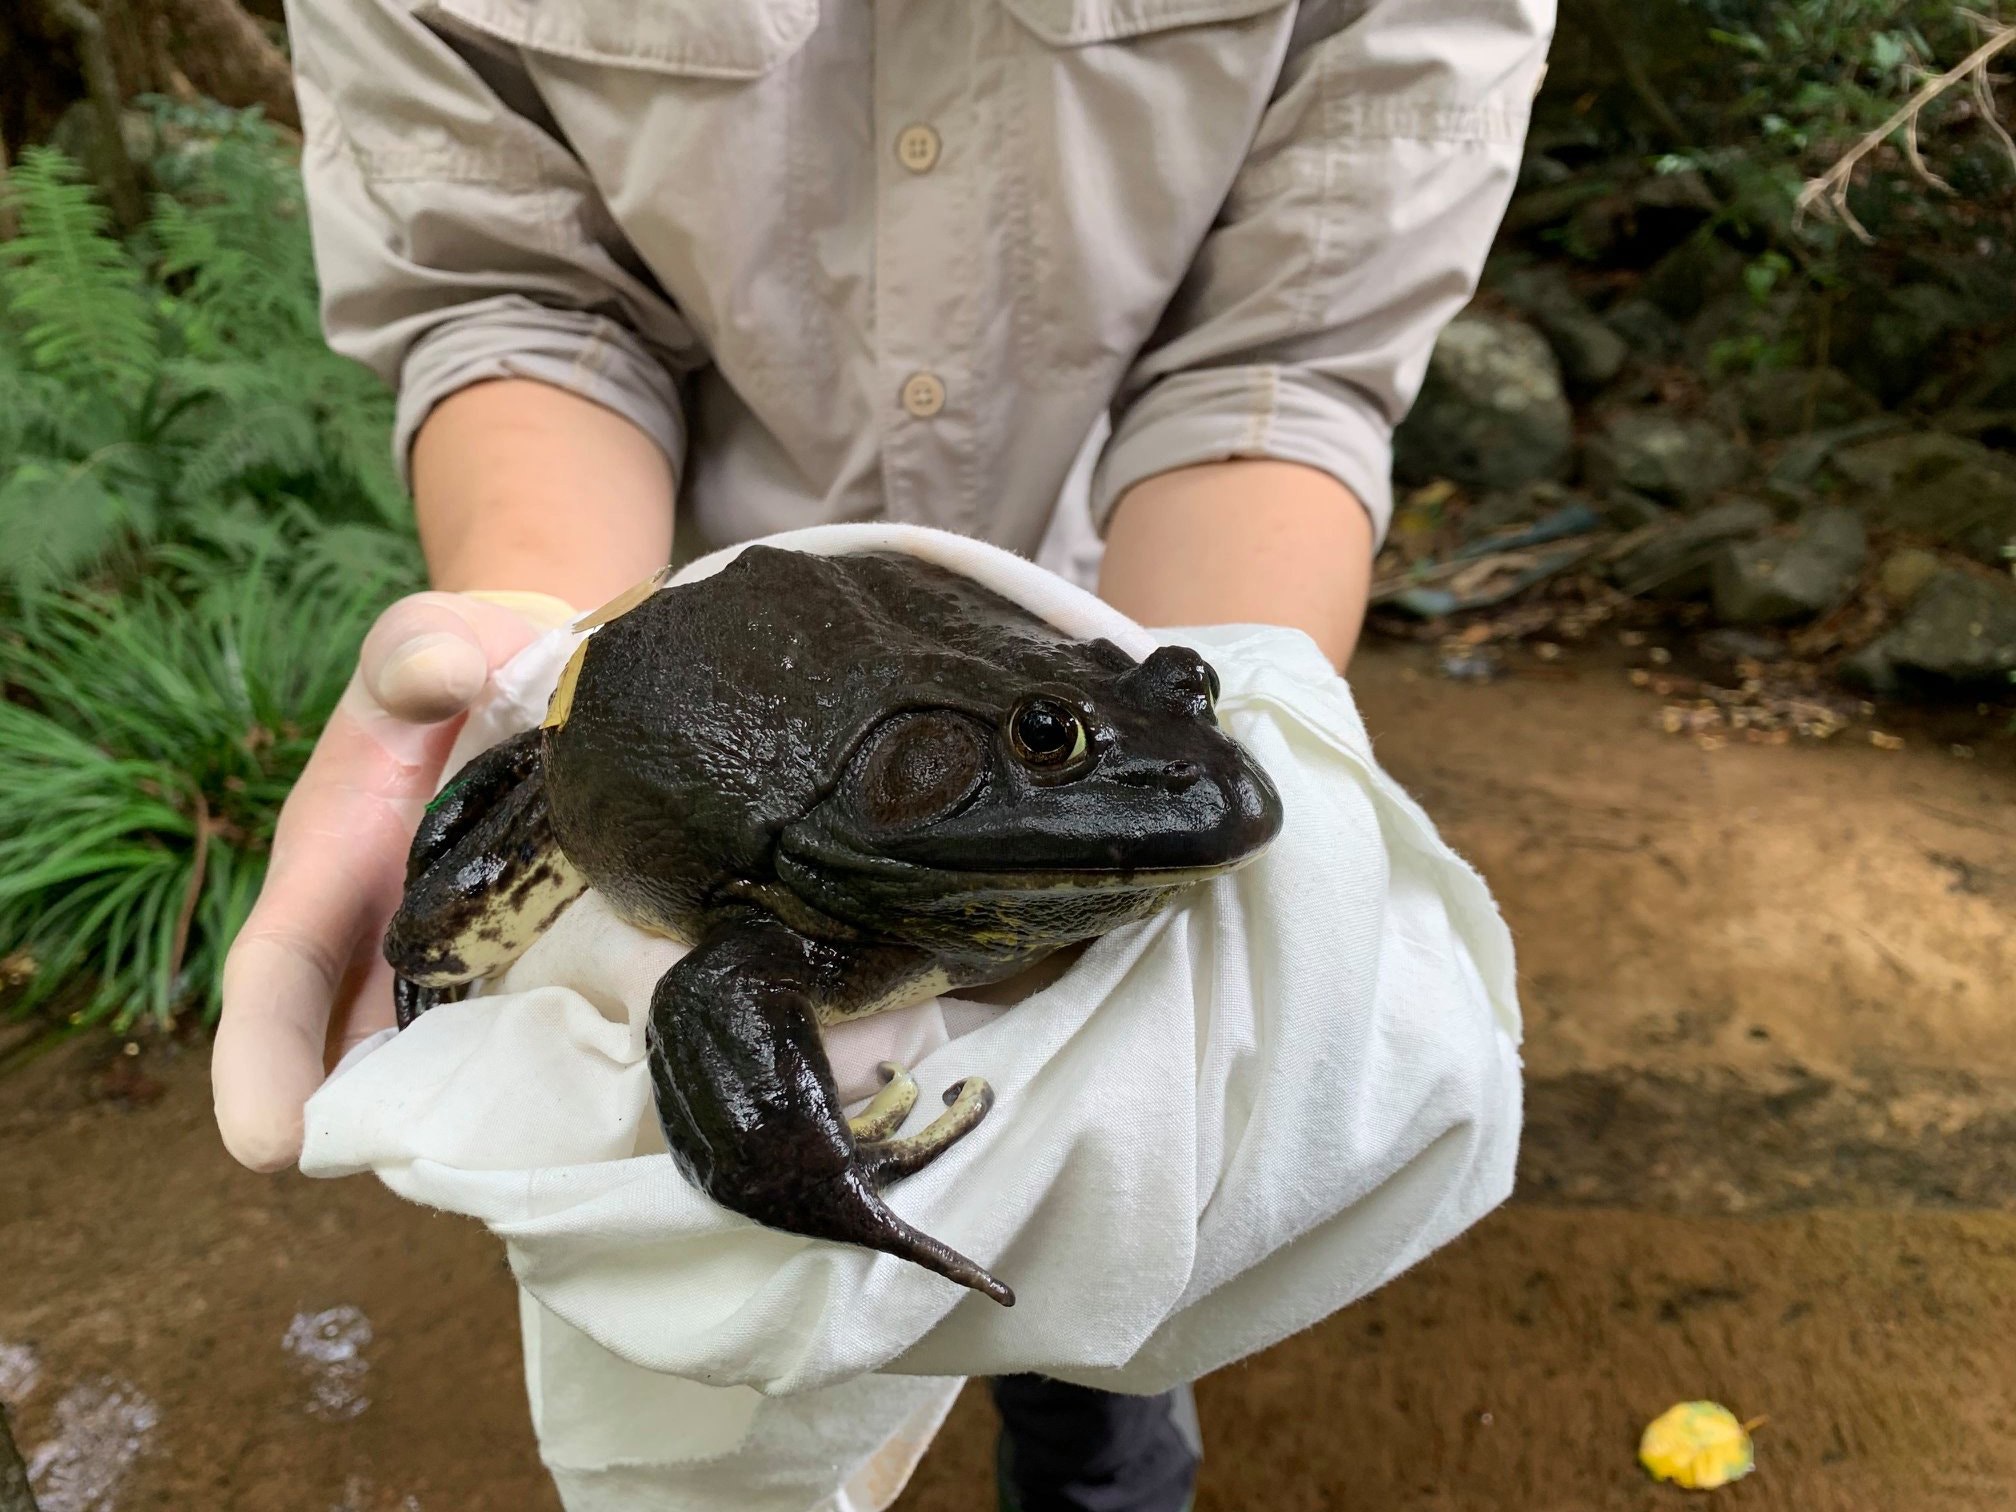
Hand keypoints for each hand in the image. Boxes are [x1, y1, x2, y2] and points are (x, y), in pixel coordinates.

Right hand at [211, 591, 563, 1170]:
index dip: (259, 1064)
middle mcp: (386, 945)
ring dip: (493, 1119)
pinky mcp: (543, 972)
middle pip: (362, 1066)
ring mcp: (466, 970)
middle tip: (440, 1177)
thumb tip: (446, 675)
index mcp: (329, 874)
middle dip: (387, 1131)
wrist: (540, 670)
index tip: (269, 1146)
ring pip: (461, 1073)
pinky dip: (576, 1073)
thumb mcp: (426, 637)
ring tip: (551, 1155)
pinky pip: (549, 1039)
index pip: (276, 979)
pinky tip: (637, 1099)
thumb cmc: (460, 659)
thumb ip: (418, 649)